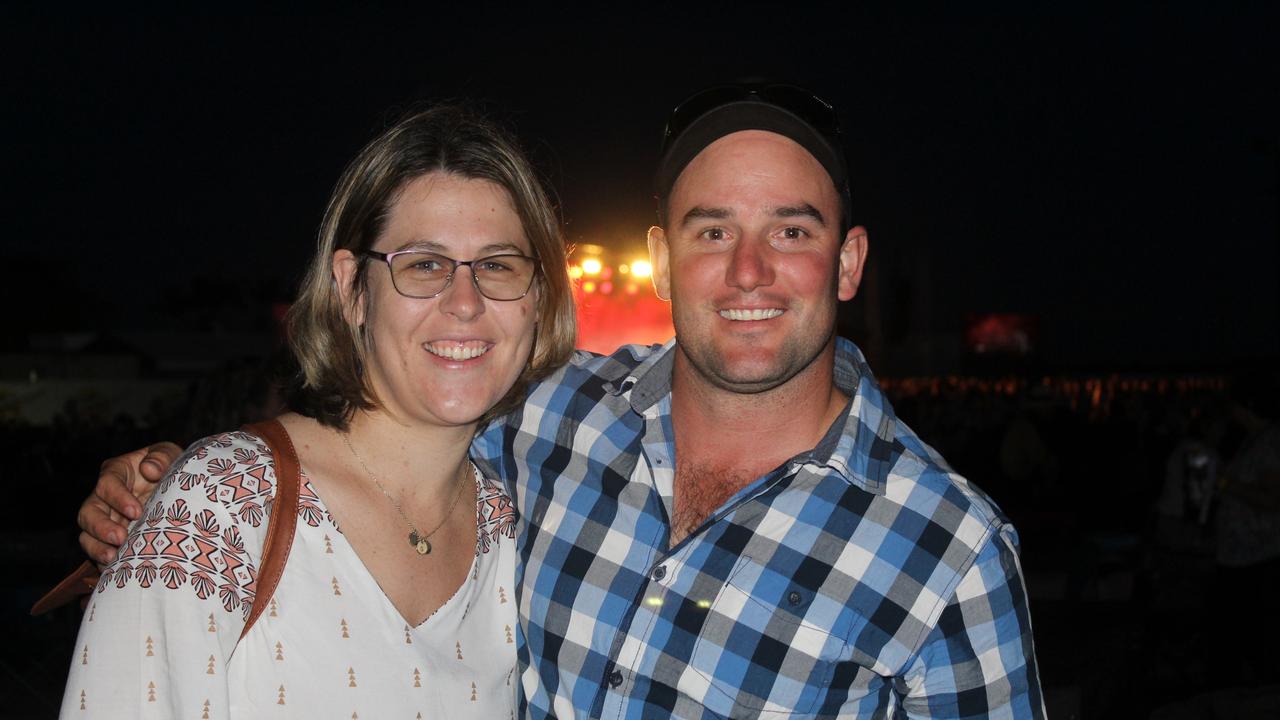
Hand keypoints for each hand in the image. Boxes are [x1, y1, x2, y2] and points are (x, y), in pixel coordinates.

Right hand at [77, 442, 182, 564]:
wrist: (180, 492)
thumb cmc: (171, 468)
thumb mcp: (170, 455)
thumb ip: (161, 457)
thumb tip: (149, 469)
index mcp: (116, 472)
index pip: (107, 484)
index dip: (118, 498)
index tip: (136, 511)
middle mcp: (104, 497)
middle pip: (88, 512)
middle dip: (101, 527)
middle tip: (121, 539)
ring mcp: (106, 520)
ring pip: (87, 535)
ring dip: (97, 548)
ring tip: (113, 559)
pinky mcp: (111, 539)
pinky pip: (98, 552)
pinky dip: (103, 562)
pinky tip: (115, 570)